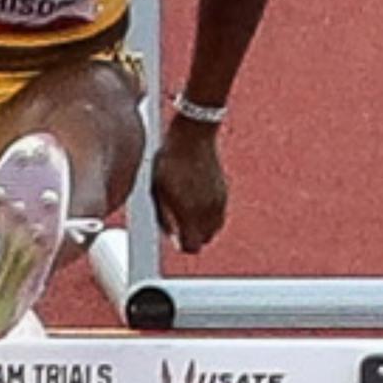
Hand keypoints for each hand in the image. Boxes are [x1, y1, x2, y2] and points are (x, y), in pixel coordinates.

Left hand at [153, 116, 230, 258]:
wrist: (194, 136)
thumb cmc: (170, 161)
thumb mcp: (157, 191)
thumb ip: (165, 216)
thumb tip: (171, 234)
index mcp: (192, 213)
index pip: (192, 246)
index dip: (181, 244)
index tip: (173, 237)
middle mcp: (210, 210)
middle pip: (205, 239)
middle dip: (192, 236)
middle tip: (177, 223)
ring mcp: (221, 200)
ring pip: (215, 226)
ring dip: (202, 224)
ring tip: (185, 210)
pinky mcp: (225, 190)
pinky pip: (219, 212)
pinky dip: (209, 212)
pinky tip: (195, 200)